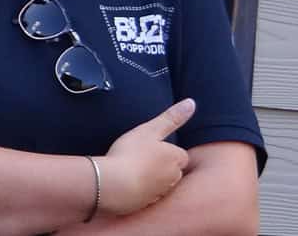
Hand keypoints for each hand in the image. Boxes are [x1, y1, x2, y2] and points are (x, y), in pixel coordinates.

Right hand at [96, 98, 193, 215]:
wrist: (114, 184)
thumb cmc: (131, 154)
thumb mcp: (149, 129)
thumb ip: (171, 117)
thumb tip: (191, 102)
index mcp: (176, 159)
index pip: (179, 154)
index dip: (165, 149)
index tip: (150, 146)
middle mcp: (174, 178)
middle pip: (172, 169)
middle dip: (160, 164)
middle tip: (140, 156)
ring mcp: (162, 192)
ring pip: (161, 182)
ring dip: (151, 177)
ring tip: (132, 168)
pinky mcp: (149, 203)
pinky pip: (148, 194)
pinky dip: (141, 188)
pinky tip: (127, 181)